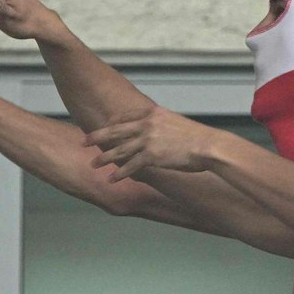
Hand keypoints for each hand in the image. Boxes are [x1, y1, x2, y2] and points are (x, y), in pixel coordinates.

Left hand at [87, 105, 222, 179]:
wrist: (210, 146)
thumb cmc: (199, 138)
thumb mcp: (178, 124)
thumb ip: (164, 126)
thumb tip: (161, 132)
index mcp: (154, 114)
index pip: (126, 116)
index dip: (111, 122)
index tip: (102, 126)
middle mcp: (147, 125)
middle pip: (116, 131)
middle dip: (97, 137)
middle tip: (84, 141)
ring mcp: (148, 140)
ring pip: (120, 150)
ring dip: (104, 158)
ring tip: (93, 164)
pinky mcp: (152, 156)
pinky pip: (131, 166)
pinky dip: (120, 173)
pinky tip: (111, 179)